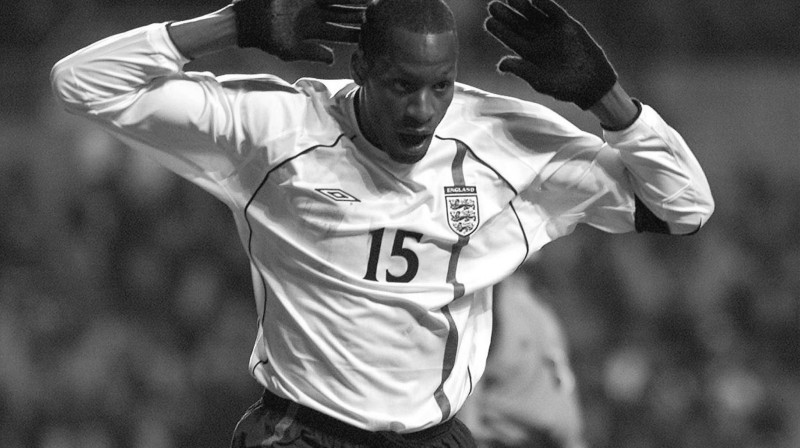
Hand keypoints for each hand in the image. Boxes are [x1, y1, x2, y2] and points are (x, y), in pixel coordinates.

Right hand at [232, 0, 367, 63]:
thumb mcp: (292, 50)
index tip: (373, 33)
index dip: (357, 32)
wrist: (248, 21)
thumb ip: (313, 53)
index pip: (341, 32)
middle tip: (378, 10)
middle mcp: (316, 15)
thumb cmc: (268, 39)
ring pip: (337, 0)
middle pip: (343, 13)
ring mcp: (309, 2)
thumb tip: (333, 59)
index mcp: (315, 30)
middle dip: (360, 13)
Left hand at [485, 0, 616, 108]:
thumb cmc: (565, 87)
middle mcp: (538, 40)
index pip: (510, 38)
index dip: (499, 30)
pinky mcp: (567, 25)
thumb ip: (522, 71)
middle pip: (518, 24)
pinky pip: (554, 12)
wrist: (592, 83)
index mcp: (528, 54)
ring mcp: (552, 31)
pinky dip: (545, 4)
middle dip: (506, 14)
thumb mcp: (541, 81)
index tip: (489, 21)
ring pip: (533, 15)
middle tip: (492, 5)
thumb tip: (501, 64)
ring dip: (522, 6)